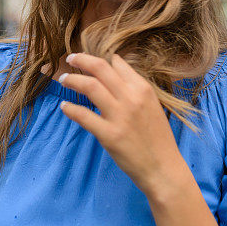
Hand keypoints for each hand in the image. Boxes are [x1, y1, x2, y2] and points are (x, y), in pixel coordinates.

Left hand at [59, 53, 186, 197]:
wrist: (163, 168)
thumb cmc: (157, 137)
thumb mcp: (152, 104)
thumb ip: (135, 86)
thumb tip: (117, 63)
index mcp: (143, 88)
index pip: (117, 63)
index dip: (100, 59)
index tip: (88, 60)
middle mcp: (131, 98)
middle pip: (100, 68)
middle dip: (81, 60)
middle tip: (70, 58)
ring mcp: (120, 116)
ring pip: (89, 86)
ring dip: (72, 80)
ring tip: (63, 80)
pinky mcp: (109, 135)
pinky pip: (84, 116)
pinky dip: (71, 109)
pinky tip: (64, 107)